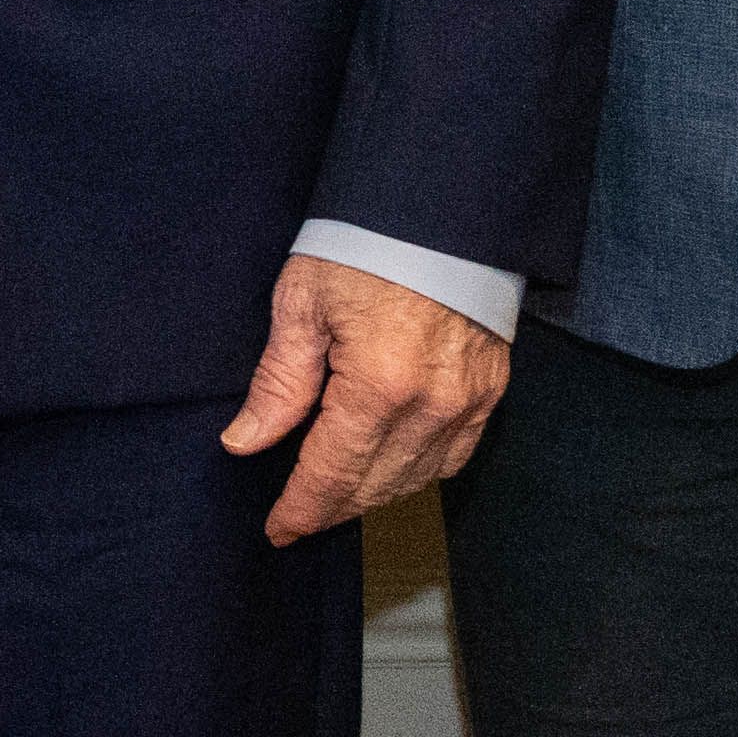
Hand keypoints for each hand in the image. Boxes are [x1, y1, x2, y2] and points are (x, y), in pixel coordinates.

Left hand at [222, 253, 509, 546]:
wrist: (443, 206)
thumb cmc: (367, 242)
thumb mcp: (303, 302)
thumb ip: (279, 382)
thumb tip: (246, 441)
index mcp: (378, 384)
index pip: (332, 473)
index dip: (302, 509)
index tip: (278, 530)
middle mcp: (431, 404)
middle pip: (374, 485)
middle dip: (332, 508)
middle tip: (298, 517)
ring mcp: (468, 400)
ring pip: (416, 478)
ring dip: (373, 495)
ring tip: (337, 497)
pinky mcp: (491, 389)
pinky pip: (455, 455)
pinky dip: (419, 472)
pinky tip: (391, 470)